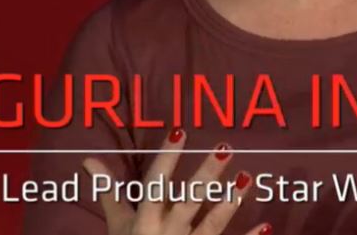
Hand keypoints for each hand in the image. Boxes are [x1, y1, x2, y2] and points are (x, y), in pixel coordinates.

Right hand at [82, 128, 270, 234]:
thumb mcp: (118, 225)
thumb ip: (109, 192)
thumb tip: (88, 160)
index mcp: (144, 221)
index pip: (155, 185)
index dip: (166, 159)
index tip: (180, 131)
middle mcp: (166, 233)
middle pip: (188, 201)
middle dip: (206, 176)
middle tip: (225, 147)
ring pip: (210, 226)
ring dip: (229, 203)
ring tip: (248, 178)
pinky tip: (268, 226)